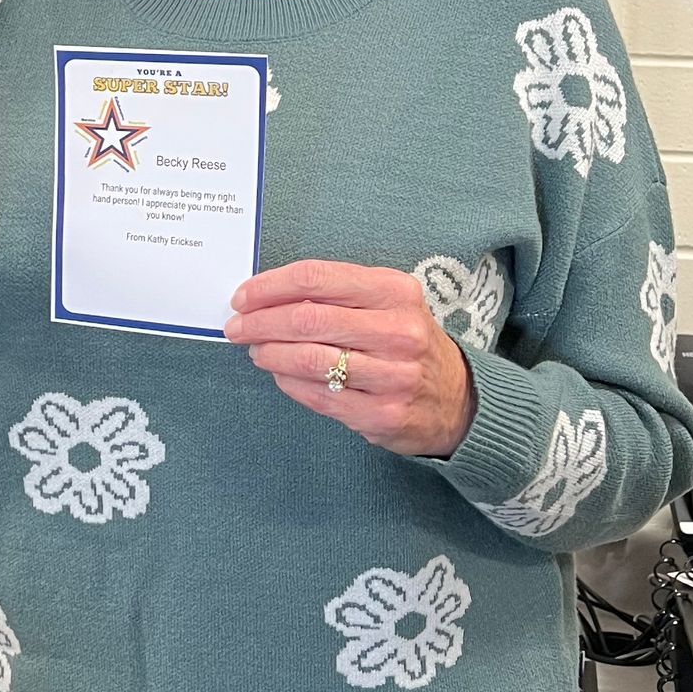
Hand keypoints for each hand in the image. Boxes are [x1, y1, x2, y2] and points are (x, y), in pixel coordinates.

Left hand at [224, 259, 476, 458]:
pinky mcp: (381, 414)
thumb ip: (337, 295)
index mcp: (395, 292)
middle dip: (259, 322)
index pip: (317, 277)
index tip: (243, 296)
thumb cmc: (406, 344)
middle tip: (236, 327)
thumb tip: (268, 296)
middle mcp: (398, 331)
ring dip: (269, 353)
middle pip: (307, 317)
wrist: (456, 400)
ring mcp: (392, 376)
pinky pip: (318, 395)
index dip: (269, 286)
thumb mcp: (388, 304)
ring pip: (309, 359)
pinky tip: (279, 373)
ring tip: (256, 350)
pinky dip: (288, 382)